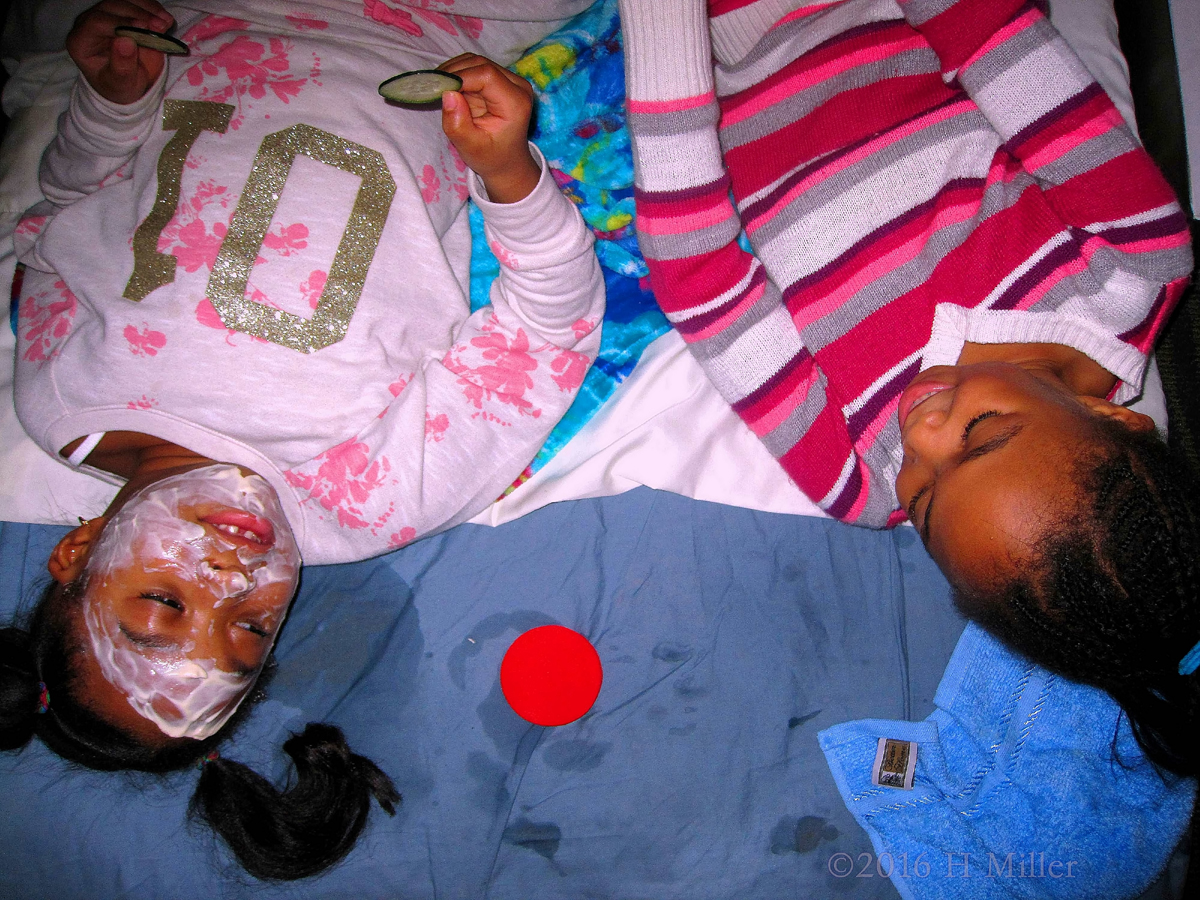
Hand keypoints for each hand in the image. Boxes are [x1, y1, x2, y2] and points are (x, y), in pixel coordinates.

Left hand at [66, 0, 174, 104]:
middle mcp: (89, 23)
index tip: (144, 27)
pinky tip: (166, 20)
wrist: (126, 83)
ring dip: (148, 7)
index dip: (120, 22)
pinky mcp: (121, 13)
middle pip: (111, 6)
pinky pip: (135, 3)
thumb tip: (126, 41)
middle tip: (161, 24)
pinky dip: (152, 8)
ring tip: (167, 21)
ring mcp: (105, 15)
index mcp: (81, 42)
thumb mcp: (120, 84)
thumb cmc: (119, 86)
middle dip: (138, 13)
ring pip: (124, 0)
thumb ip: (121, 65)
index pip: (97, 22)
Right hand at [439, 54, 540, 203]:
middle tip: (434, 89)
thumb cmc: (491, 157)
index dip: (460, 77)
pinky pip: (474, 67)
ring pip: (475, 61)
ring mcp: (510, 80)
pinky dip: (457, 73)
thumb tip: (447, 94)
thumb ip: (458, 124)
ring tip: (439, 89)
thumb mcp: (471, 148)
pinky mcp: (499, 79)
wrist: (507, 162)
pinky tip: (448, 88)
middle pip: (480, 64)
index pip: (486, 75)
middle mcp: (517, 86)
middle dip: (454, 73)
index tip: (439, 90)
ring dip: (454, 71)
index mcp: (515, 103)